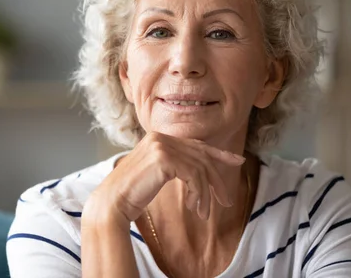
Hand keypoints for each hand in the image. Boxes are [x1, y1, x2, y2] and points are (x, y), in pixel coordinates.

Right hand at [87, 132, 245, 224]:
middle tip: (226, 200)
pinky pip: (193, 176)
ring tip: (204, 213)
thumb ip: (174, 164)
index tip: (237, 161)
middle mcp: (161, 136)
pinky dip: (198, 194)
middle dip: (217, 179)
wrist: (113, 201)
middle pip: (202, 156)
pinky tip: (194, 207)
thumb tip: (199, 169)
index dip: (219, 154)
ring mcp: (162, 145)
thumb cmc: (132, 192)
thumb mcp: (156, 173)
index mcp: (159, 137)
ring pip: (199, 168)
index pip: (197, 144)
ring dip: (205, 194)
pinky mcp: (164, 158)